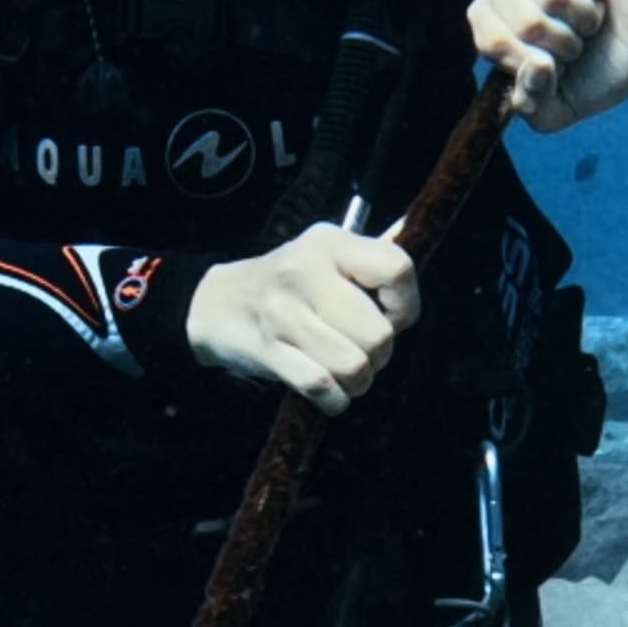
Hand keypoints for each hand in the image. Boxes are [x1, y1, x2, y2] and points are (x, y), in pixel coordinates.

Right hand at [186, 223, 424, 410]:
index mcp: (329, 243)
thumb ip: (370, 257)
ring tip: (346, 372)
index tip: (392, 318)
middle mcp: (305, 271)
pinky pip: (322, 387)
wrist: (215, 304)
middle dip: (379, 355)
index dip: (406, 305)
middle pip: (378, 334)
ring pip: (353, 366)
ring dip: (357, 381)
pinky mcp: (268, 350)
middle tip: (362, 351)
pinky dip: (334, 399)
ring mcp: (283, 312)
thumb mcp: (325, 254)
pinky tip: (330, 391)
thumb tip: (412, 227)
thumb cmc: (287, 282)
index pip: (396, 269)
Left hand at [470, 0, 627, 130]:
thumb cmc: (597, 67)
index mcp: (491, 20)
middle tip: (579, 39)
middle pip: (521, 18)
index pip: (491, 40)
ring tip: (590, 15)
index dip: (530, 59)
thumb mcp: (560, 106)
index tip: (557, 65)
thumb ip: (533, 104)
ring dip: (580, 14)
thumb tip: (534, 66)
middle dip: (562, 41)